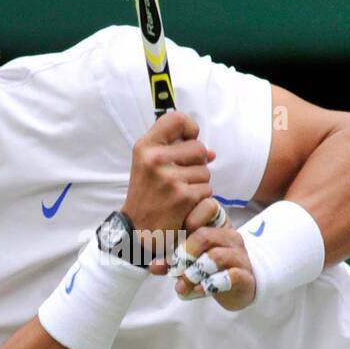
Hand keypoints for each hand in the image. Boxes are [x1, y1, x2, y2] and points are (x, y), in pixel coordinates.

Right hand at [123, 111, 216, 249]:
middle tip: (181, 176)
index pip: (176, 119)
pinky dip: (200, 198)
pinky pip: (207, 189)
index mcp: (145, 147)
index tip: (188, 140)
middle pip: (198, 147)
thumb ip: (177, 151)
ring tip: (179, 192)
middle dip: (197, 163)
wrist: (137, 229)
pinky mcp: (183, 196)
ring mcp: (170, 178)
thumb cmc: (146, 194)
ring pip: (205, 170)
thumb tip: (212, 153)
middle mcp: (155, 159)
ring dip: (199, 182)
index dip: (189, 128)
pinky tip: (184, 204)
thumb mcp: (149, 165)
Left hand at [152, 196, 257, 311]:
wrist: (239, 288)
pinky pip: (228, 277)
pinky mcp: (244, 275)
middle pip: (204, 236)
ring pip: (215, 257)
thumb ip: (172, 260)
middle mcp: (230, 236)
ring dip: (193, 273)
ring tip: (182, 285)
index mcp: (217, 224)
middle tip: (174, 269)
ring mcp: (240, 255)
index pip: (208, 207)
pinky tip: (198, 291)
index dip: (188, 220)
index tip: (172, 240)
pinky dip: (209, 285)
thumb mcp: (189, 261)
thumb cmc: (211, 268)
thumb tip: (153, 266)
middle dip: (184, 254)